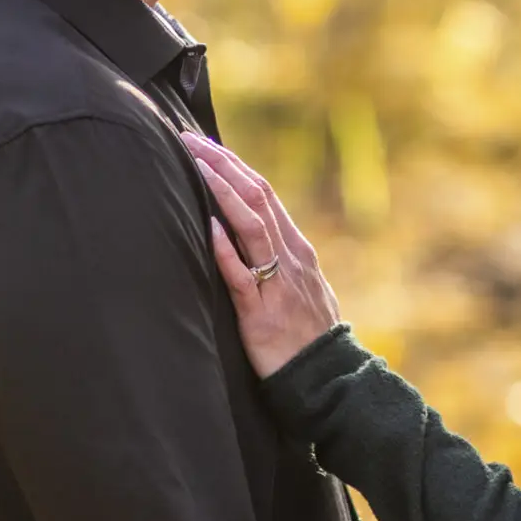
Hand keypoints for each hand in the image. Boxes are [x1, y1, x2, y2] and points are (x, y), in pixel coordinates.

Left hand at [181, 131, 343, 378]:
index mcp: (297, 250)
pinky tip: (209, 228)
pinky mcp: (263, 314)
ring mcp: (279, 284)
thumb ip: (279, 262)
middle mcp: (291, 258)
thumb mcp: (300, 289)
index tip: (207, 145)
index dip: (235, 167)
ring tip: (196, 166)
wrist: (330, 380)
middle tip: (190, 140)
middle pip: (256, 199)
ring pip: (252, 226)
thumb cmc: (309, 338)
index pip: (264, 195)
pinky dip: (226, 250)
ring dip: (222, 192)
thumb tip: (251, 240)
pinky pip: (243, 277)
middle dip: (223, 166)